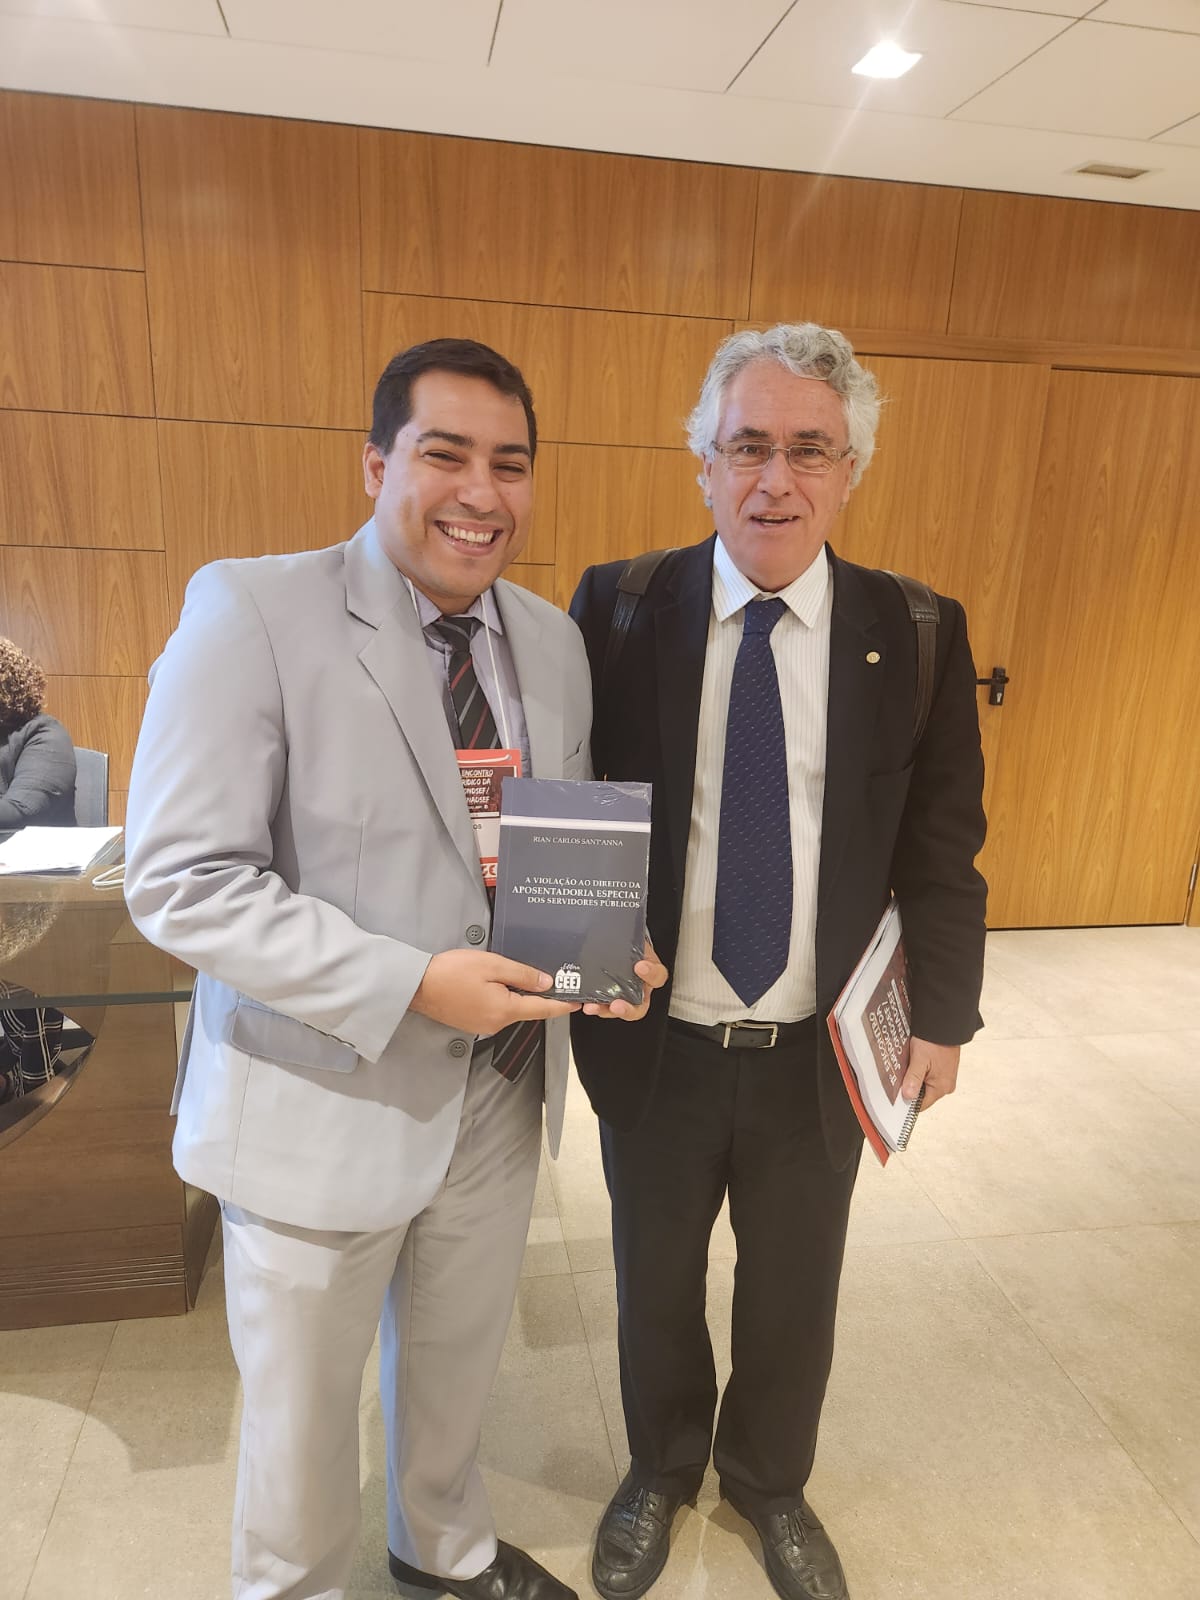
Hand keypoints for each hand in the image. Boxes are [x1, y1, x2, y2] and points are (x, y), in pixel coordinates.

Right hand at [410, 950, 580, 1035]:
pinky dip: (502, 999)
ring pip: (510, 1010)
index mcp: (505, 1010)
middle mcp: (497, 1024)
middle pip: (526, 1009)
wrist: (418, 986)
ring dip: (517, 996)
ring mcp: (483, 1026)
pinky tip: (494, 985)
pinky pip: (496, 1011)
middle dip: (538, 996)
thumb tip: (546, 983)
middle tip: (552, 978)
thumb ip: (522, 974)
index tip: (578, 1003)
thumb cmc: (453, 971)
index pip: (542, 1009)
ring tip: (517, 975)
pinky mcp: (472, 1023)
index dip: (562, 1006)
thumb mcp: (492, 965)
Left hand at [581, 934, 667, 1021]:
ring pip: (619, 1010)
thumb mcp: (631, 935)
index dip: (651, 974)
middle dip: (628, 1008)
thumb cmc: (625, 939)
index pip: (657, 975)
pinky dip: (593, 1006)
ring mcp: (622, 995)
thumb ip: (629, 933)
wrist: (614, 940)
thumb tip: (619, 917)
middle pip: (640, 1006)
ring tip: (593, 1007)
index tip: (640, 967)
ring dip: (605, 1011)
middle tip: (616, 1004)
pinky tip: (584, 1003)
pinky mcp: (606, 998)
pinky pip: (602, 1007)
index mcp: (649, 970)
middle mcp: (638, 987)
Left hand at [900, 1037, 960, 1112]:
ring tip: (908, 1067)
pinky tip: (914, 1063)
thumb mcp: (919, 1059)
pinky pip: (929, 1076)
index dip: (907, 1101)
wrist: (946, 1025)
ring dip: (915, 1078)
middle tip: (900, 1077)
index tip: (896, 1096)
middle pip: (922, 1095)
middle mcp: (946, 1085)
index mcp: (941, 1087)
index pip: (921, 1105)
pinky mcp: (945, 1070)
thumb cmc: (934, 1041)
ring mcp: (946, 1078)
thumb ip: (913, 1079)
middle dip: (910, 1087)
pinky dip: (920, 1072)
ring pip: (925, 1084)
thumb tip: (908, 1096)